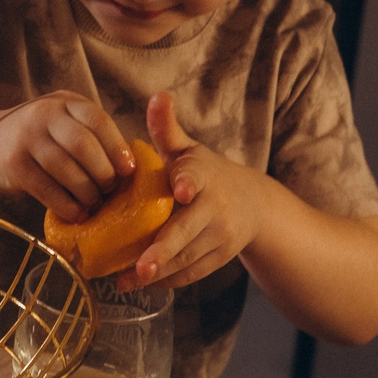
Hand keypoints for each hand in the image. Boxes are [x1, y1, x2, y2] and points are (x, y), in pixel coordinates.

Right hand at [0, 93, 135, 221]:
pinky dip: (66, 205)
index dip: (116, 147)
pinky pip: (46, 189)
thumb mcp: (62, 121)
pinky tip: (78, 214)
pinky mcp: (14, 164)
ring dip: (86, 192)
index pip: (97, 120)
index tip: (128, 170)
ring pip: (65, 168)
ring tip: (95, 204)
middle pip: (83, 145)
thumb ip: (89, 134)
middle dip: (103, 172)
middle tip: (110, 190)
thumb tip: (129, 166)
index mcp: (65, 103)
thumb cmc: (38, 136)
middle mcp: (45, 115)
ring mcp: (27, 138)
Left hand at [123, 94, 267, 291]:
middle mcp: (215, 207)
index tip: (181, 190)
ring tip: (124, 281)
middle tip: (140, 267)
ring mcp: (220, 236)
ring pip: (186, 258)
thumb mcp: (188, 149)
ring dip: (156, 273)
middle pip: (188, 231)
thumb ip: (167, 128)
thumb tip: (158, 95)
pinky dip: (167, 280)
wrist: (254, 205)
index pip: (195, 176)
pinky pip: (192, 273)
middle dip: (164, 250)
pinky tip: (142, 283)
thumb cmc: (206, 174)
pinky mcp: (220, 257)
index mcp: (204, 175)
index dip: (187, 182)